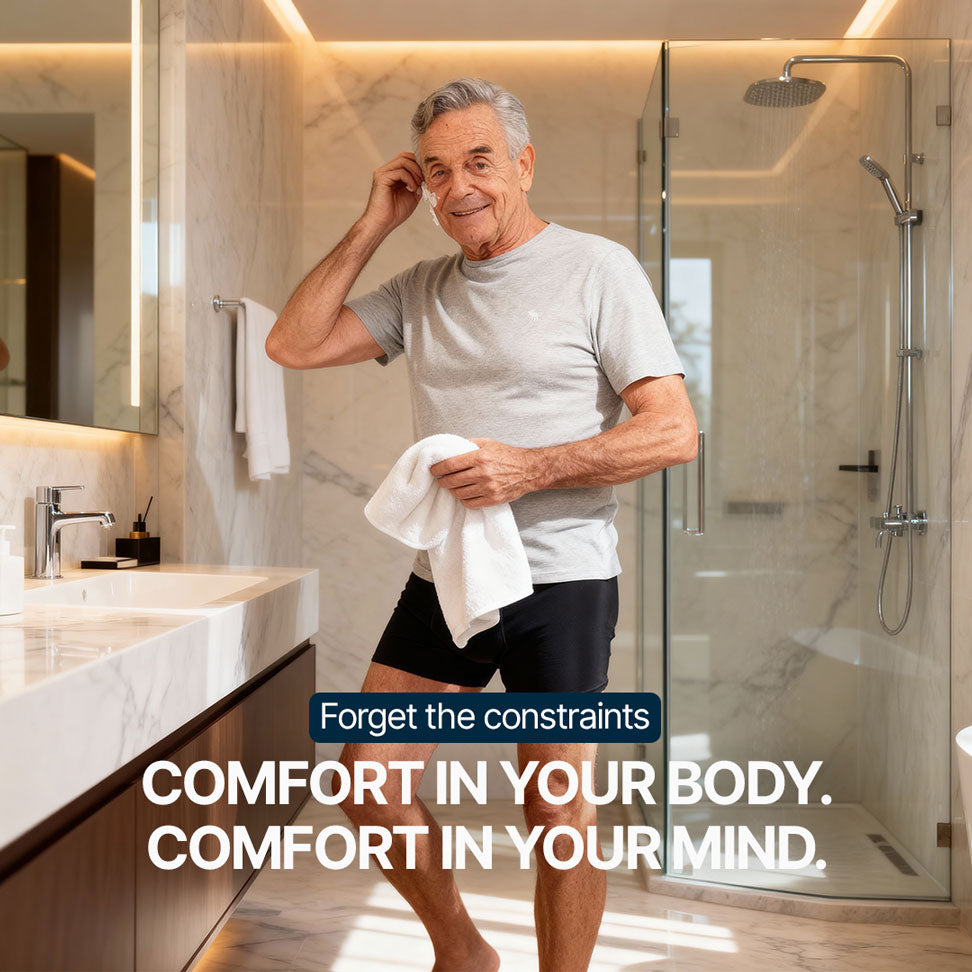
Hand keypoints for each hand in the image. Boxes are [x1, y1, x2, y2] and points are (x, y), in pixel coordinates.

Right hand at [361, 151, 422, 233]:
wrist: (382, 224)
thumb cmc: (394, 213)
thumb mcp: (412, 195)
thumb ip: (418, 184)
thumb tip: (427, 176)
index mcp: (392, 174)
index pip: (407, 159)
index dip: (418, 164)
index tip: (426, 177)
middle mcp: (386, 170)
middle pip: (405, 156)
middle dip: (418, 165)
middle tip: (424, 179)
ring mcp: (382, 173)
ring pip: (403, 160)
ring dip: (415, 171)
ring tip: (418, 185)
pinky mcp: (381, 178)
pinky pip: (400, 171)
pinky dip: (410, 178)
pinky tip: (412, 188)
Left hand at [429, 438, 543, 508]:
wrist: (529, 470)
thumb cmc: (508, 455)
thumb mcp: (488, 443)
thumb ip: (469, 444)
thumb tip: (451, 448)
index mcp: (480, 457)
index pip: (450, 465)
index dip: (437, 469)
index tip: (432, 470)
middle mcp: (483, 473)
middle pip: (452, 481)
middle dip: (442, 481)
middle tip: (440, 479)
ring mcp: (488, 488)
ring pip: (459, 493)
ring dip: (452, 490)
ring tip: (452, 486)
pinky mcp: (493, 499)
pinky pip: (470, 503)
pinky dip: (463, 500)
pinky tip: (464, 494)